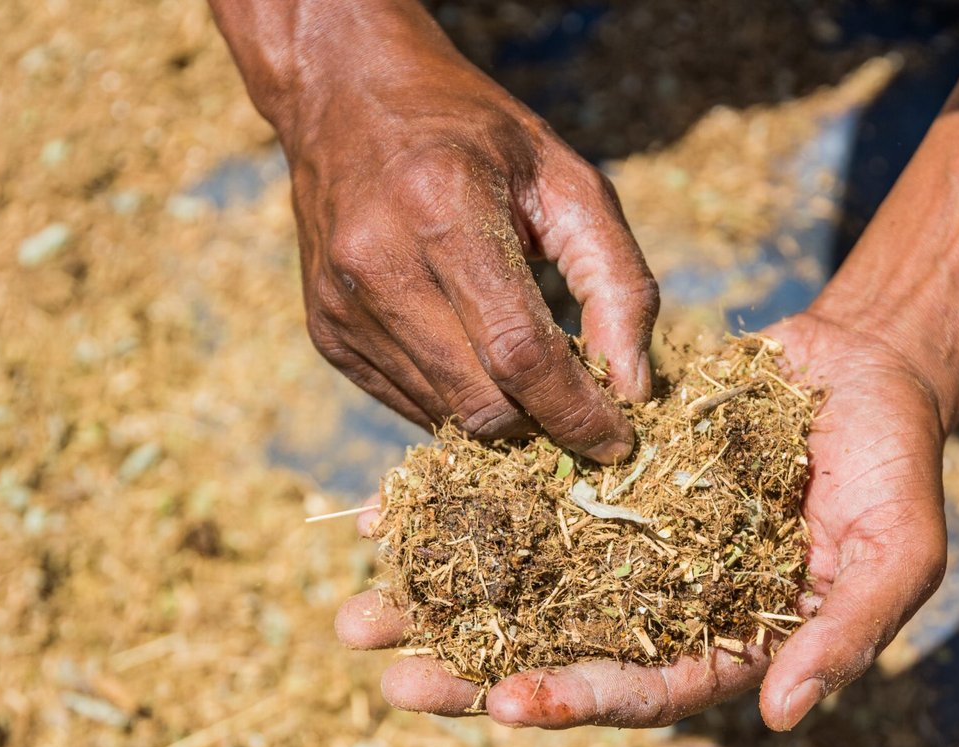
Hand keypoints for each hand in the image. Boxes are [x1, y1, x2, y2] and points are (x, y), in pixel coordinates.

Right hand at [220, 0, 657, 461]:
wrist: (345, 94)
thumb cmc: (477, 136)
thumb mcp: (567, 180)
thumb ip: (618, 281)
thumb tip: (633, 389)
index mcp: (443, 206)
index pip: (519, 351)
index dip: (576, 411)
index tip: (618, 440)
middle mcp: (378, 260)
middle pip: (481, 401)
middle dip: (545, 424)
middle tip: (583, 410)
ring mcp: (341, 303)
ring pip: (446, 416)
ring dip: (505, 418)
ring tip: (533, 376)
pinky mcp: (325, 333)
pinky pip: (411, 405)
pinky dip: (459, 401)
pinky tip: (476, 355)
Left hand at [335, 311, 955, 729]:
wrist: (863, 369)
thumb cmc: (897, 467)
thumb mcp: (895, 554)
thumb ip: (845, 632)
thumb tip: (781, 716)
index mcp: (725, 642)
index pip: (646, 689)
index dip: (579, 700)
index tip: (504, 703)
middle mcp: (662, 605)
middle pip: (561, 651)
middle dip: (476, 670)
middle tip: (391, 677)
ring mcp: (625, 543)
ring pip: (522, 583)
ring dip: (444, 600)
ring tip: (359, 611)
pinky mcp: (598, 480)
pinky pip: (519, 499)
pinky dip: (458, 506)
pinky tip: (383, 515)